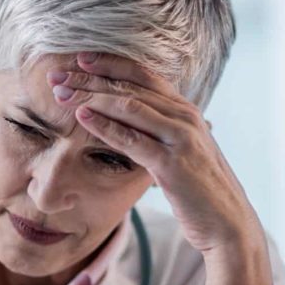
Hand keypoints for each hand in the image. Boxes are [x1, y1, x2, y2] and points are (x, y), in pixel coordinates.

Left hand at [49, 52, 271, 284]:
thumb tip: (132, 124)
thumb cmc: (199, 192)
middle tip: (56, 74)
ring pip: (129, 105)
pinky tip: (81, 118)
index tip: (79, 59)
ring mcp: (180, 138)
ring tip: (60, 93)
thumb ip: (160, 133)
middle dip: (90, 77)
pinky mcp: (172, 164)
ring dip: (90, 96)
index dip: (110, 63)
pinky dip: (104, 126)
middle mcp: (185, 116)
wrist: (227, 225)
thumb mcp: (180, 153)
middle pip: (131, 85)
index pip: (143, 74)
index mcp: (185, 111)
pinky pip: (132, 139)